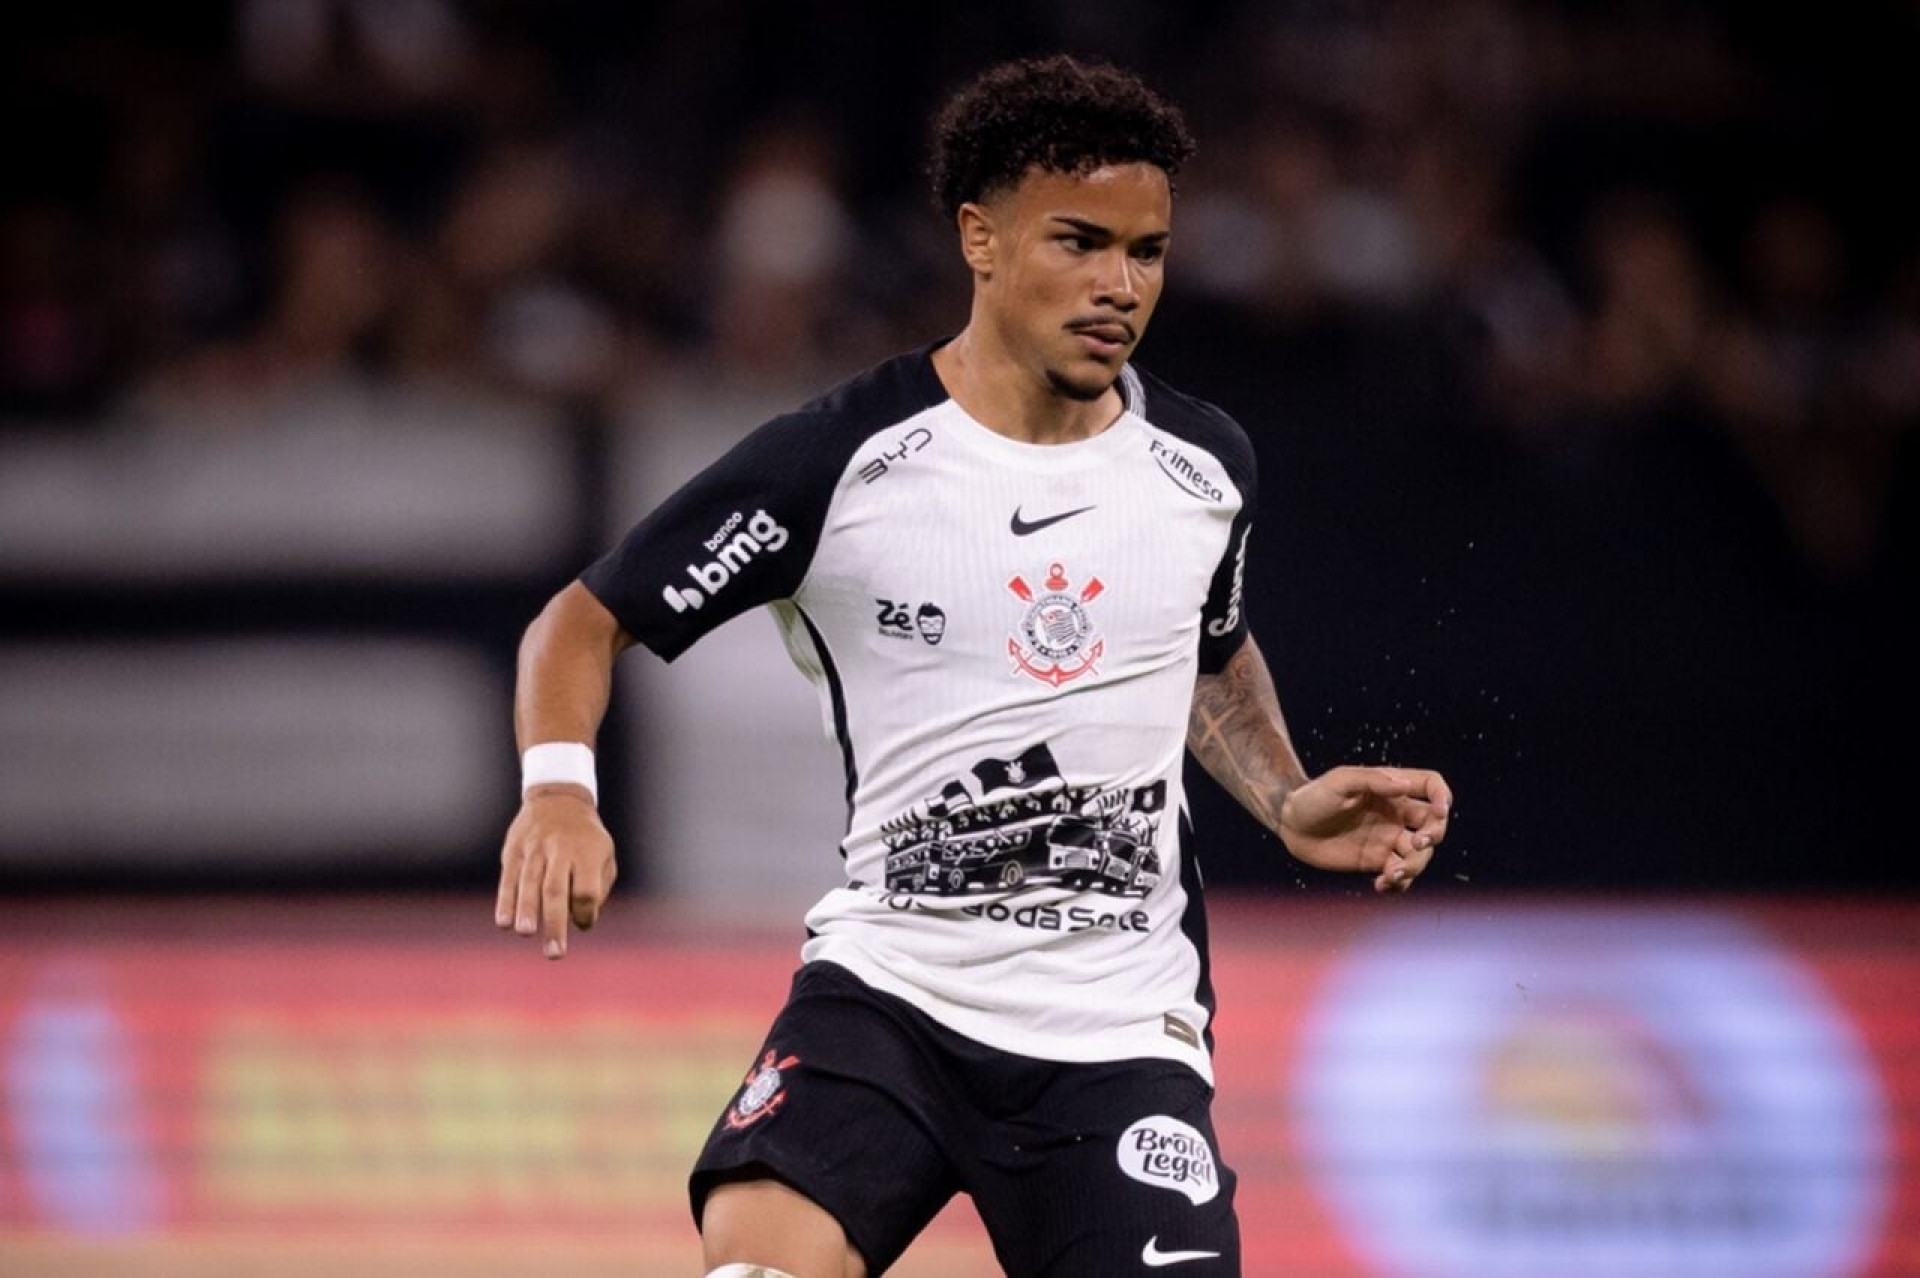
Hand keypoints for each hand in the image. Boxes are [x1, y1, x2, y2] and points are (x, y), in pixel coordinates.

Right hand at [494, 787, 616, 956]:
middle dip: (555, 923)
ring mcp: (535, 849)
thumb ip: (598, 888)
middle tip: (555, 953)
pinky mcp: (514, 850)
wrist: (558, 799)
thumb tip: (583, 921)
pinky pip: (509, 878)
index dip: (585, 912)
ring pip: (529, 882)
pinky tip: (504, 923)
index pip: (586, 890)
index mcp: (587, 853)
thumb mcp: (604, 855)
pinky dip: (506, 901)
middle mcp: (560, 850)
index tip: (584, 923)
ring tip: (527, 933)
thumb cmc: (586, 839)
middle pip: (556, 889)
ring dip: (527, 910)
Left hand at [1279, 766, 1451, 892]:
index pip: (1431, 786)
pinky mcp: (1376, 861)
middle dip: (1433, 836)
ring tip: (1390, 874)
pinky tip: (1380, 885)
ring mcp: (1388, 838)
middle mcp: (1395, 813)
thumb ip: (1372, 780)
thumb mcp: (1339, 781)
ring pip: (1419, 855)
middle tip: (1415, 844)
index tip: (1440, 811)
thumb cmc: (1313, 796)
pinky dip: (1398, 883)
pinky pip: (1399, 875)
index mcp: (1391, 789)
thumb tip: (1404, 787)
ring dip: (1413, 867)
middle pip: (1433, 824)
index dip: (1443, 796)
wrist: (1290, 824)